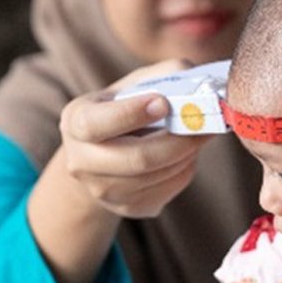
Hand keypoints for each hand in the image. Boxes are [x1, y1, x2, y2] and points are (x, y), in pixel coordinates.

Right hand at [58, 59, 214, 218]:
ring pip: (155, 176)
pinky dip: (184, 170)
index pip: (96, 124)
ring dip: (186, 155)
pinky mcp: (127, 208)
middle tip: (205, 124)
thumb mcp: (136, 83)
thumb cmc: (126, 108)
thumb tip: (197, 81)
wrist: (107, 152)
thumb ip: (166, 74)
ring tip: (198, 136)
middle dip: (177, 141)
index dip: (130, 114)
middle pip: (135, 159)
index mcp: (76, 121)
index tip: (163, 103)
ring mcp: (101, 190)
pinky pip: (166, 191)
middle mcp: (80, 161)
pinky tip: (185, 155)